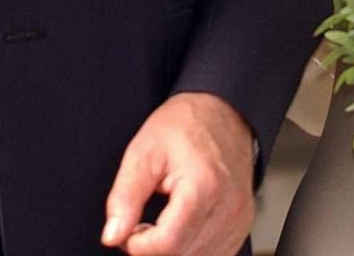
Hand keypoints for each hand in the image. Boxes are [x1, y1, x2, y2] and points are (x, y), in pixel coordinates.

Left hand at [102, 92, 254, 254]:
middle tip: (140, 223)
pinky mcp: (241, 229)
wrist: (224, 111)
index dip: (137, 244)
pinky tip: (181, 228)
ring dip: (171, 250)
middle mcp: (228, 209)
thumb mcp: (143, 152)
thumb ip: (124, 198)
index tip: (128, 227)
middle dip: (151, 248)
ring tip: (161, 221)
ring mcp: (238, 221)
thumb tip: (112, 236)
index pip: (166, 245)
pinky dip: (189, 250)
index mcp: (204, 186)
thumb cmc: (185, 124)